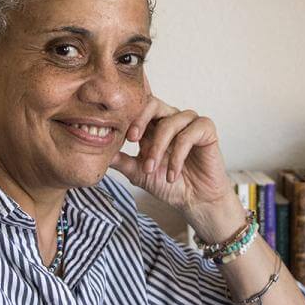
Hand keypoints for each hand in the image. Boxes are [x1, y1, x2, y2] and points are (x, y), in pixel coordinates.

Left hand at [111, 97, 245, 240]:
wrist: (195, 201)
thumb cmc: (169, 184)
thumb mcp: (138, 173)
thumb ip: (121, 160)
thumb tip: (98, 153)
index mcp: (153, 125)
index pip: (138, 107)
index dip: (128, 116)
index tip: (122, 136)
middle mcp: (170, 119)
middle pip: (153, 103)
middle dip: (140, 120)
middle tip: (132, 139)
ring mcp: (189, 123)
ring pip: (170, 122)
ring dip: (158, 147)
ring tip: (152, 169)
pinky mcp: (206, 130)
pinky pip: (190, 133)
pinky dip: (178, 155)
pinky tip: (172, 174)